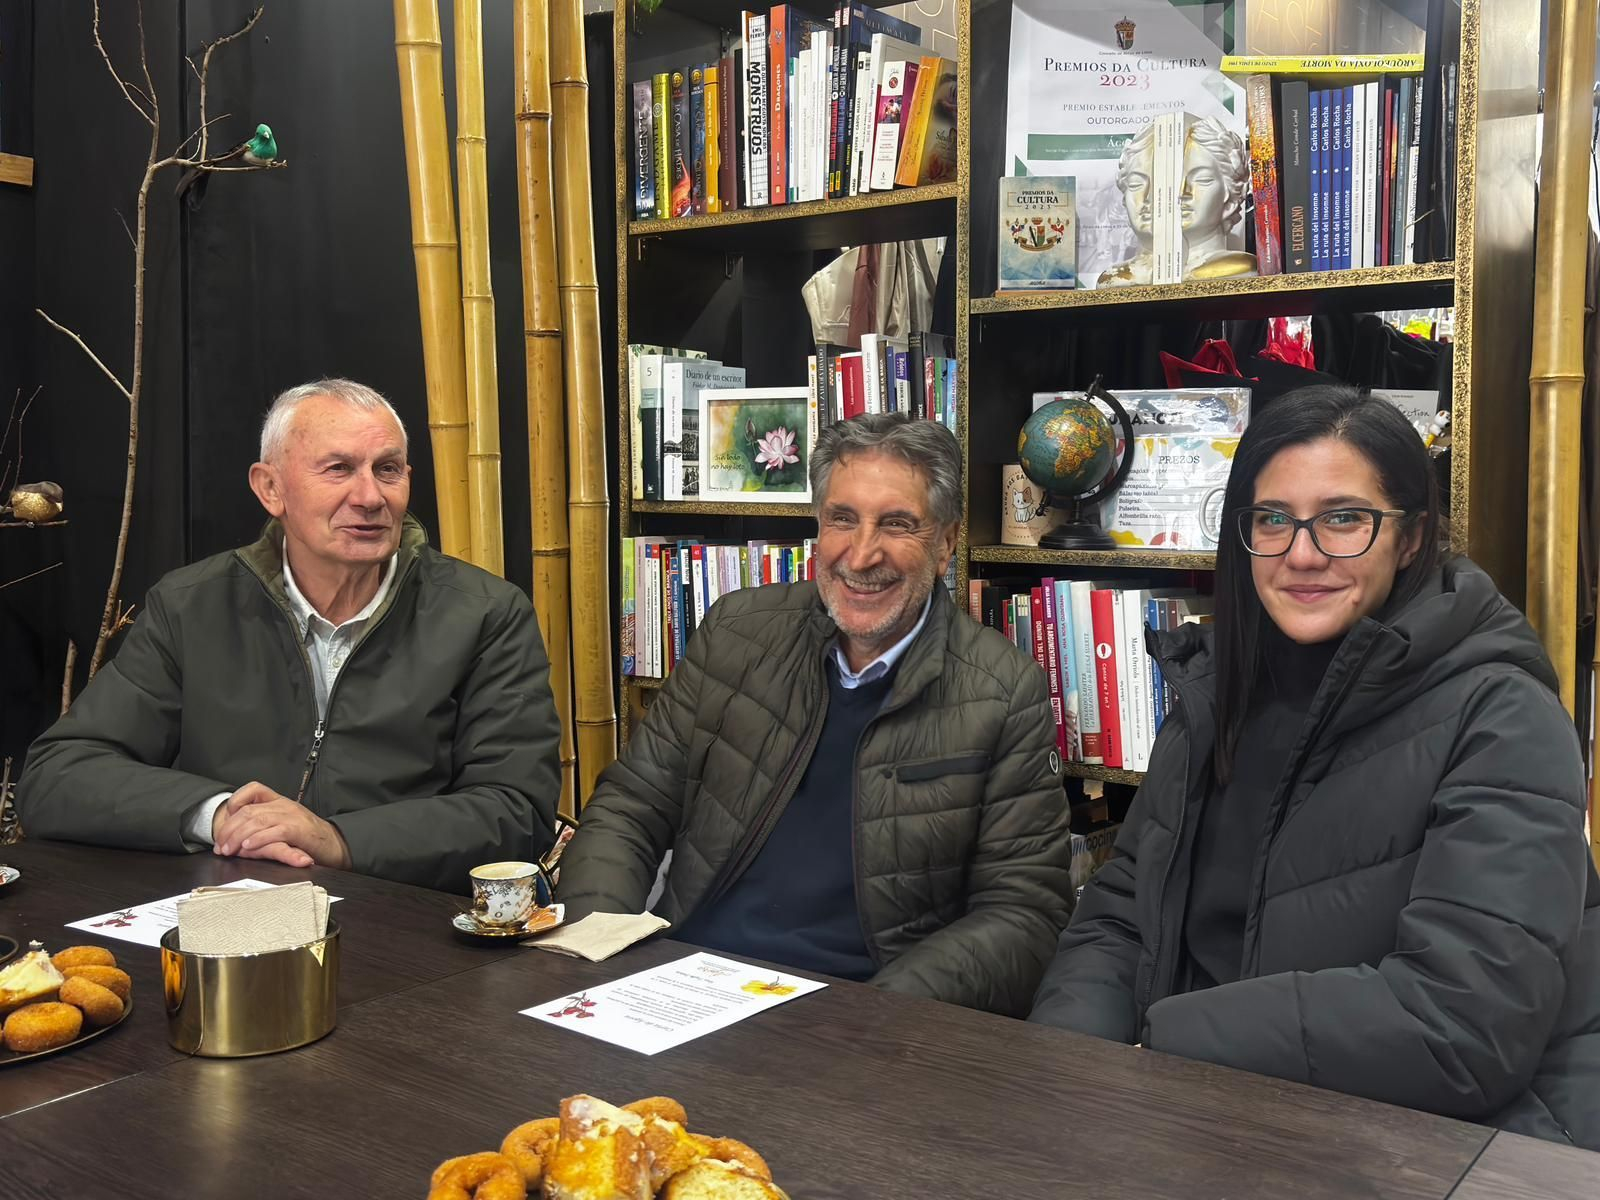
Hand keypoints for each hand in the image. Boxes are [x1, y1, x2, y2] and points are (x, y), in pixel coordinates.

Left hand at [212, 782, 350, 869]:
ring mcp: (292, 816)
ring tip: (229, 849)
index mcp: (280, 801)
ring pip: (257, 821)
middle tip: (221, 846)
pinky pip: (274, 832)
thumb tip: (238, 835)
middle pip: (248, 810)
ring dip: (238, 837)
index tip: (226, 821)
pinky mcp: (299, 830)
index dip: (234, 802)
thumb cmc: (310, 838)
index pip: (253, 789)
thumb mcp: (286, 824)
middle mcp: (284, 805)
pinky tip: (248, 847)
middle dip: (229, 829)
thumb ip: (266, 824)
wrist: (336, 845)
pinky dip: (258, 839)